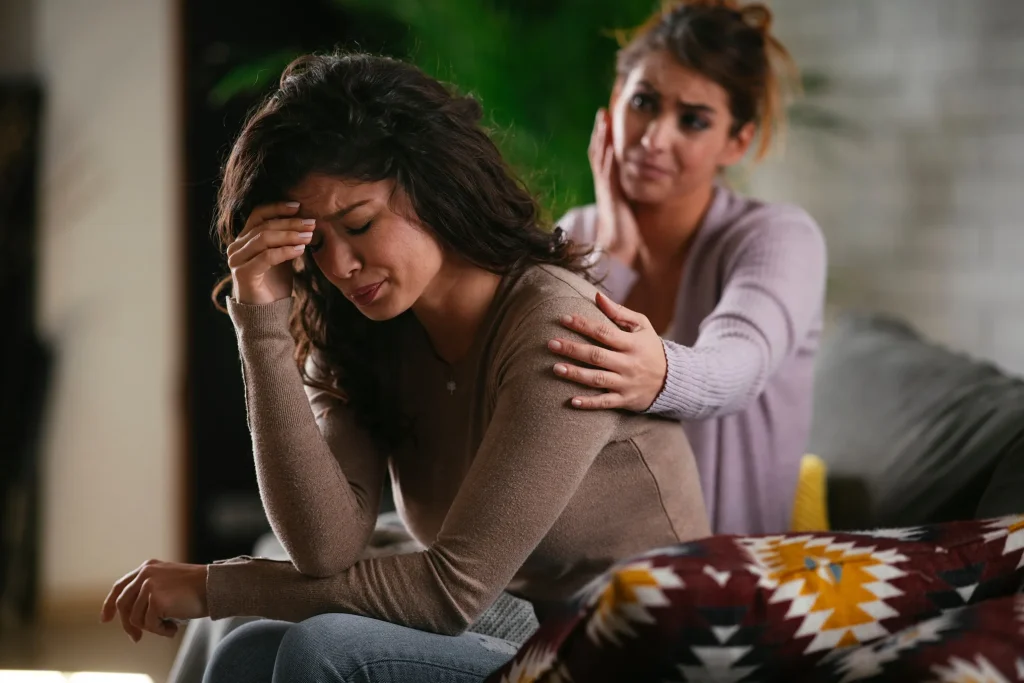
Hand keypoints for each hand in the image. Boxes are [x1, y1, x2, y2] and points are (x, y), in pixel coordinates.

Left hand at [100, 560, 209, 642]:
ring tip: (170, 626)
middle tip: (136, 638)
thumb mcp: (168, 583)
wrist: (214, 586)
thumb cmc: (197, 588)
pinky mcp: (155, 599)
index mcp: (148, 567)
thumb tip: (132, 619)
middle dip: (128, 625)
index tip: (106, 619)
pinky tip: (174, 627)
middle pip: (123, 605)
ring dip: (152, 628)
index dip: (109, 604)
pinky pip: (149, 624)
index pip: (120, 586)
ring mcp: (149, 585)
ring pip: (136, 618)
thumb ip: (150, 591)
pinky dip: (161, 630)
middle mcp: (145, 574)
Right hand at [228, 201, 314, 304]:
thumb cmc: (274, 283)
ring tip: (309, 236)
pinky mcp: (243, 274)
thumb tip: (305, 222)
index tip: (299, 206)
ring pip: (264, 239)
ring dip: (289, 235)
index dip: (278, 208)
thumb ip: (286, 240)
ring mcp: (237, 260)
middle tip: (311, 223)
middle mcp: (237, 247)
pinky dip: (285, 251)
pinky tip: (300, 250)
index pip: (258, 214)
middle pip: (264, 226)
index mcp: (244, 239)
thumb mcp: (282, 257)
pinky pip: (266, 257)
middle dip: (290, 223)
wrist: (266, 312)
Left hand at [548, 292, 666, 410]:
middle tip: (551, 343)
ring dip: (575, 374)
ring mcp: (626, 383)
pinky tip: (572, 401)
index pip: (604, 332)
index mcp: (632, 344)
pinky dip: (589, 403)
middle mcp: (628, 363)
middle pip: (596, 355)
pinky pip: (605, 402)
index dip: (583, 325)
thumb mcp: (642, 327)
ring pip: (598, 379)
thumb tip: (597, 296)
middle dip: (573, 349)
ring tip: (555, 368)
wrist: (671, 380)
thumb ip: (619, 312)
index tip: (564, 318)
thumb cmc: (650, 348)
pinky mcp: (625, 400)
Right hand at [589, 109, 643, 266]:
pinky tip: (612, 144)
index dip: (604, 139)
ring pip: (600, 159)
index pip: (603, 158)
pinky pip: (608, 173)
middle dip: (600, 132)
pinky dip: (609, 157)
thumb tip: (634, 194)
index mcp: (608, 189)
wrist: (615, 256)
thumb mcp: (626, 213)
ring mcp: (605, 191)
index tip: (607, 121)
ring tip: (604, 119)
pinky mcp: (610, 198)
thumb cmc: (622, 239)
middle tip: (603, 111)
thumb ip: (627, 201)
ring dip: (602, 138)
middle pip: (598, 153)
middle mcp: (604, 187)